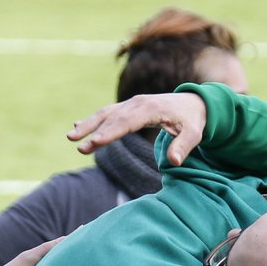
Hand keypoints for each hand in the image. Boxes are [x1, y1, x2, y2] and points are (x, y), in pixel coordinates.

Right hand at [67, 92, 206, 165]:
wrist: (194, 104)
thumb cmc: (193, 121)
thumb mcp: (195, 134)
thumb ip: (184, 146)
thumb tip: (175, 162)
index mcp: (151, 109)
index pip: (128, 122)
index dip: (111, 133)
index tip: (96, 143)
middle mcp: (138, 103)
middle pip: (112, 118)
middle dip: (93, 131)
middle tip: (78, 144)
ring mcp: (131, 104)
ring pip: (105, 114)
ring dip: (88, 125)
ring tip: (71, 137)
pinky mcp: (128, 108)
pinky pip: (108, 113)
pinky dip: (93, 120)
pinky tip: (78, 126)